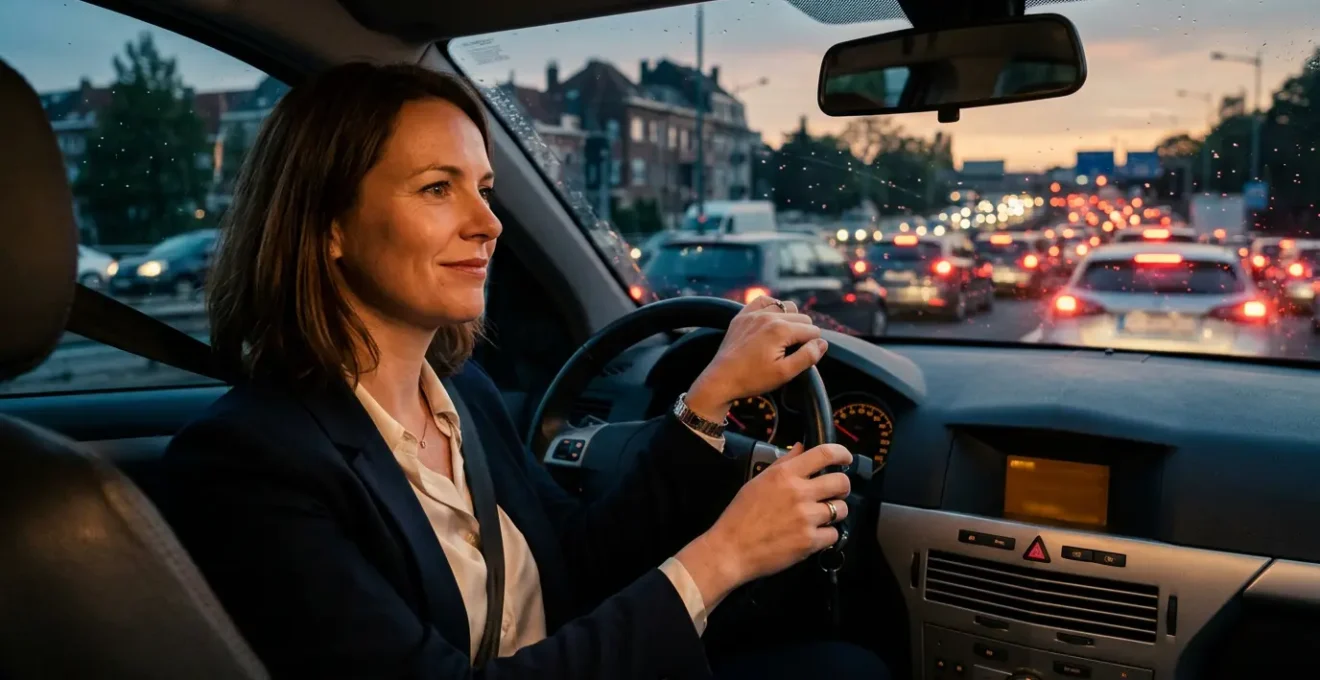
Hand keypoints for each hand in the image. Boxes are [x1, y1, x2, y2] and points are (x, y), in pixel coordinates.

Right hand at [676, 443, 851, 605]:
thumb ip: (783, 463)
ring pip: (841, 509)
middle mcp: (799, 493)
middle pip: (841, 482)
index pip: (824, 454)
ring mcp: (806, 518)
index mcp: (785, 475)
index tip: (845, 459)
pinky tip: (812, 534)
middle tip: (834, 492)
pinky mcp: (810, 541)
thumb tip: (801, 448)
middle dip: (842, 487)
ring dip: (835, 512)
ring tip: (819, 516)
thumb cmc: (740, 515)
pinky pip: (834, 534)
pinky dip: (826, 535)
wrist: (731, 549)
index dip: (841, 454)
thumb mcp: (758, 482)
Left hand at [685, 297, 826, 420]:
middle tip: (791, 352)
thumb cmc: (753, 379)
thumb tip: (822, 343)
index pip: (813, 331)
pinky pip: (764, 301)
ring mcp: (753, 313)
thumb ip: (808, 356)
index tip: (800, 358)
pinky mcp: (742, 315)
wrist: (721, 380)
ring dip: (790, 320)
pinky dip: (772, 308)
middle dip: (803, 333)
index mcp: (781, 330)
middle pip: (802, 317)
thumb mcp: (785, 373)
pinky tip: (771, 321)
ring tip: (783, 339)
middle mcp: (769, 316)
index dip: (812, 346)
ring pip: (786, 307)